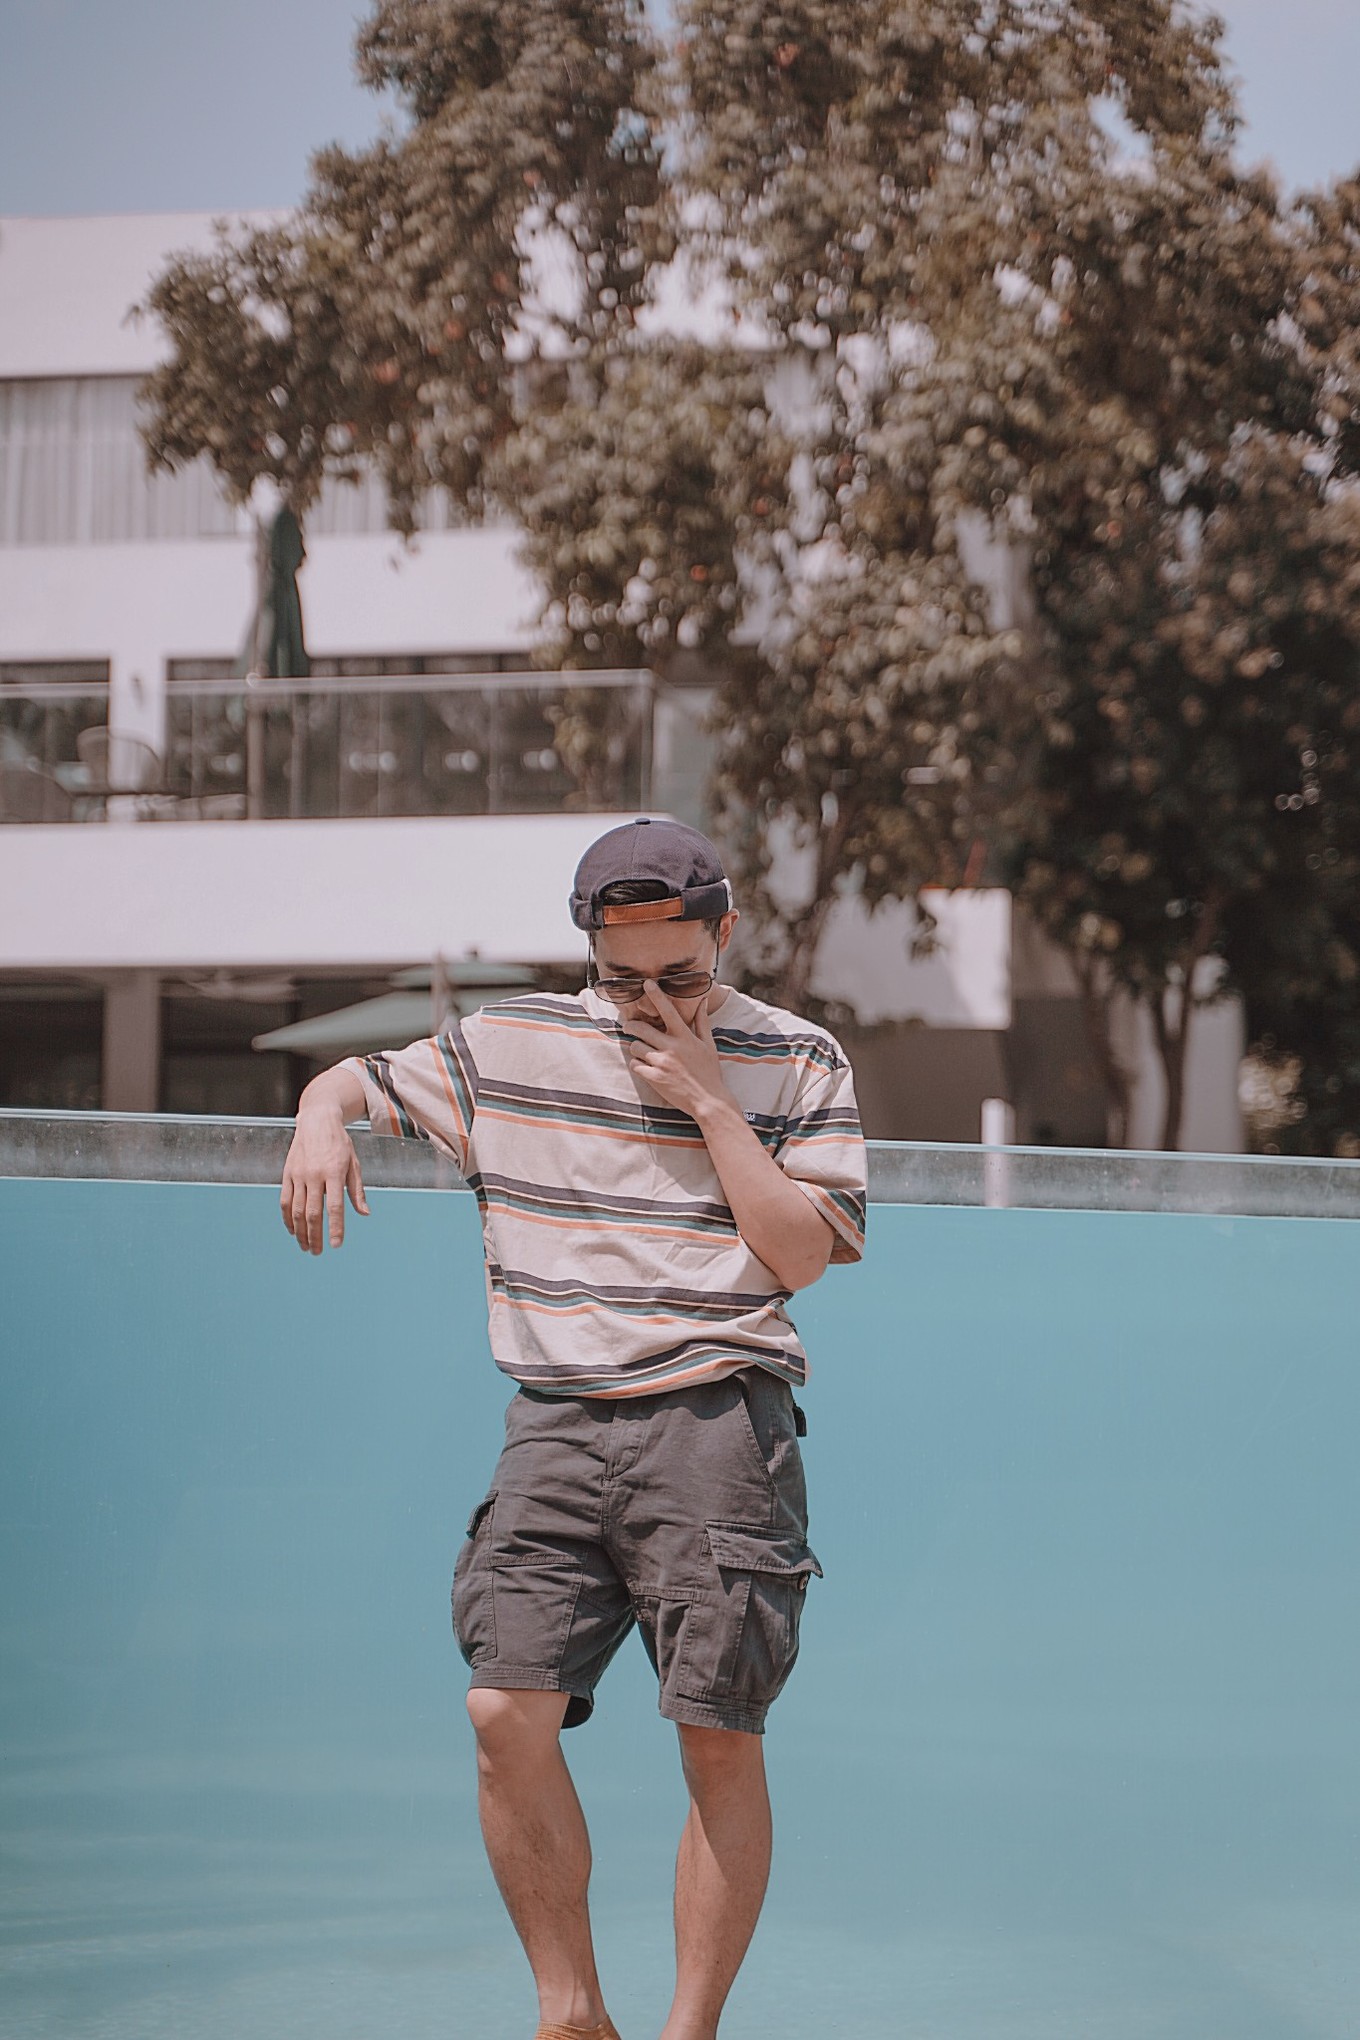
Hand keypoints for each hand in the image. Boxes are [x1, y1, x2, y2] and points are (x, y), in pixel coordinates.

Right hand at [281, 1107, 369, 1253]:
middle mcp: (314, 1174)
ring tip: (306, 1246)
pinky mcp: (287, 1174)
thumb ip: (356, 1190)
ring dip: (301, 1232)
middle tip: (317, 1252)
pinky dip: (287, 1219)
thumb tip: (364, 1213)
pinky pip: (285, 1201)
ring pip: (296, 1211)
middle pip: (312, 1213)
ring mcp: (298, 1175)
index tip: (336, 1245)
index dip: (335, 1228)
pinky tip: (293, 1231)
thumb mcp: (353, 1164)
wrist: (317, 1120)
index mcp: (334, 1172)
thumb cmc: (339, 1144)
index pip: (334, 1207)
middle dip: (315, 1236)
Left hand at [624, 985, 729, 1119]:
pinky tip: (646, 1068)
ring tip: (644, 1053)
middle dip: (631, 1025)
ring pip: (635, 1047)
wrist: (709, 1101)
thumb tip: (703, 1000)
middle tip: (629, 1026)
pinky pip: (635, 1065)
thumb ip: (702, 1021)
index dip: (656, 995)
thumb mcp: (709, 1045)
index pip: (668, 1011)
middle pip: (641, 1028)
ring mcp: (662, 1063)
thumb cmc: (710, 1072)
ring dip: (636, 1048)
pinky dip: (638, 1065)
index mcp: (685, 1037)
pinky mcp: (654, 1078)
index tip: (647, 983)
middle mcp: (672, 1047)